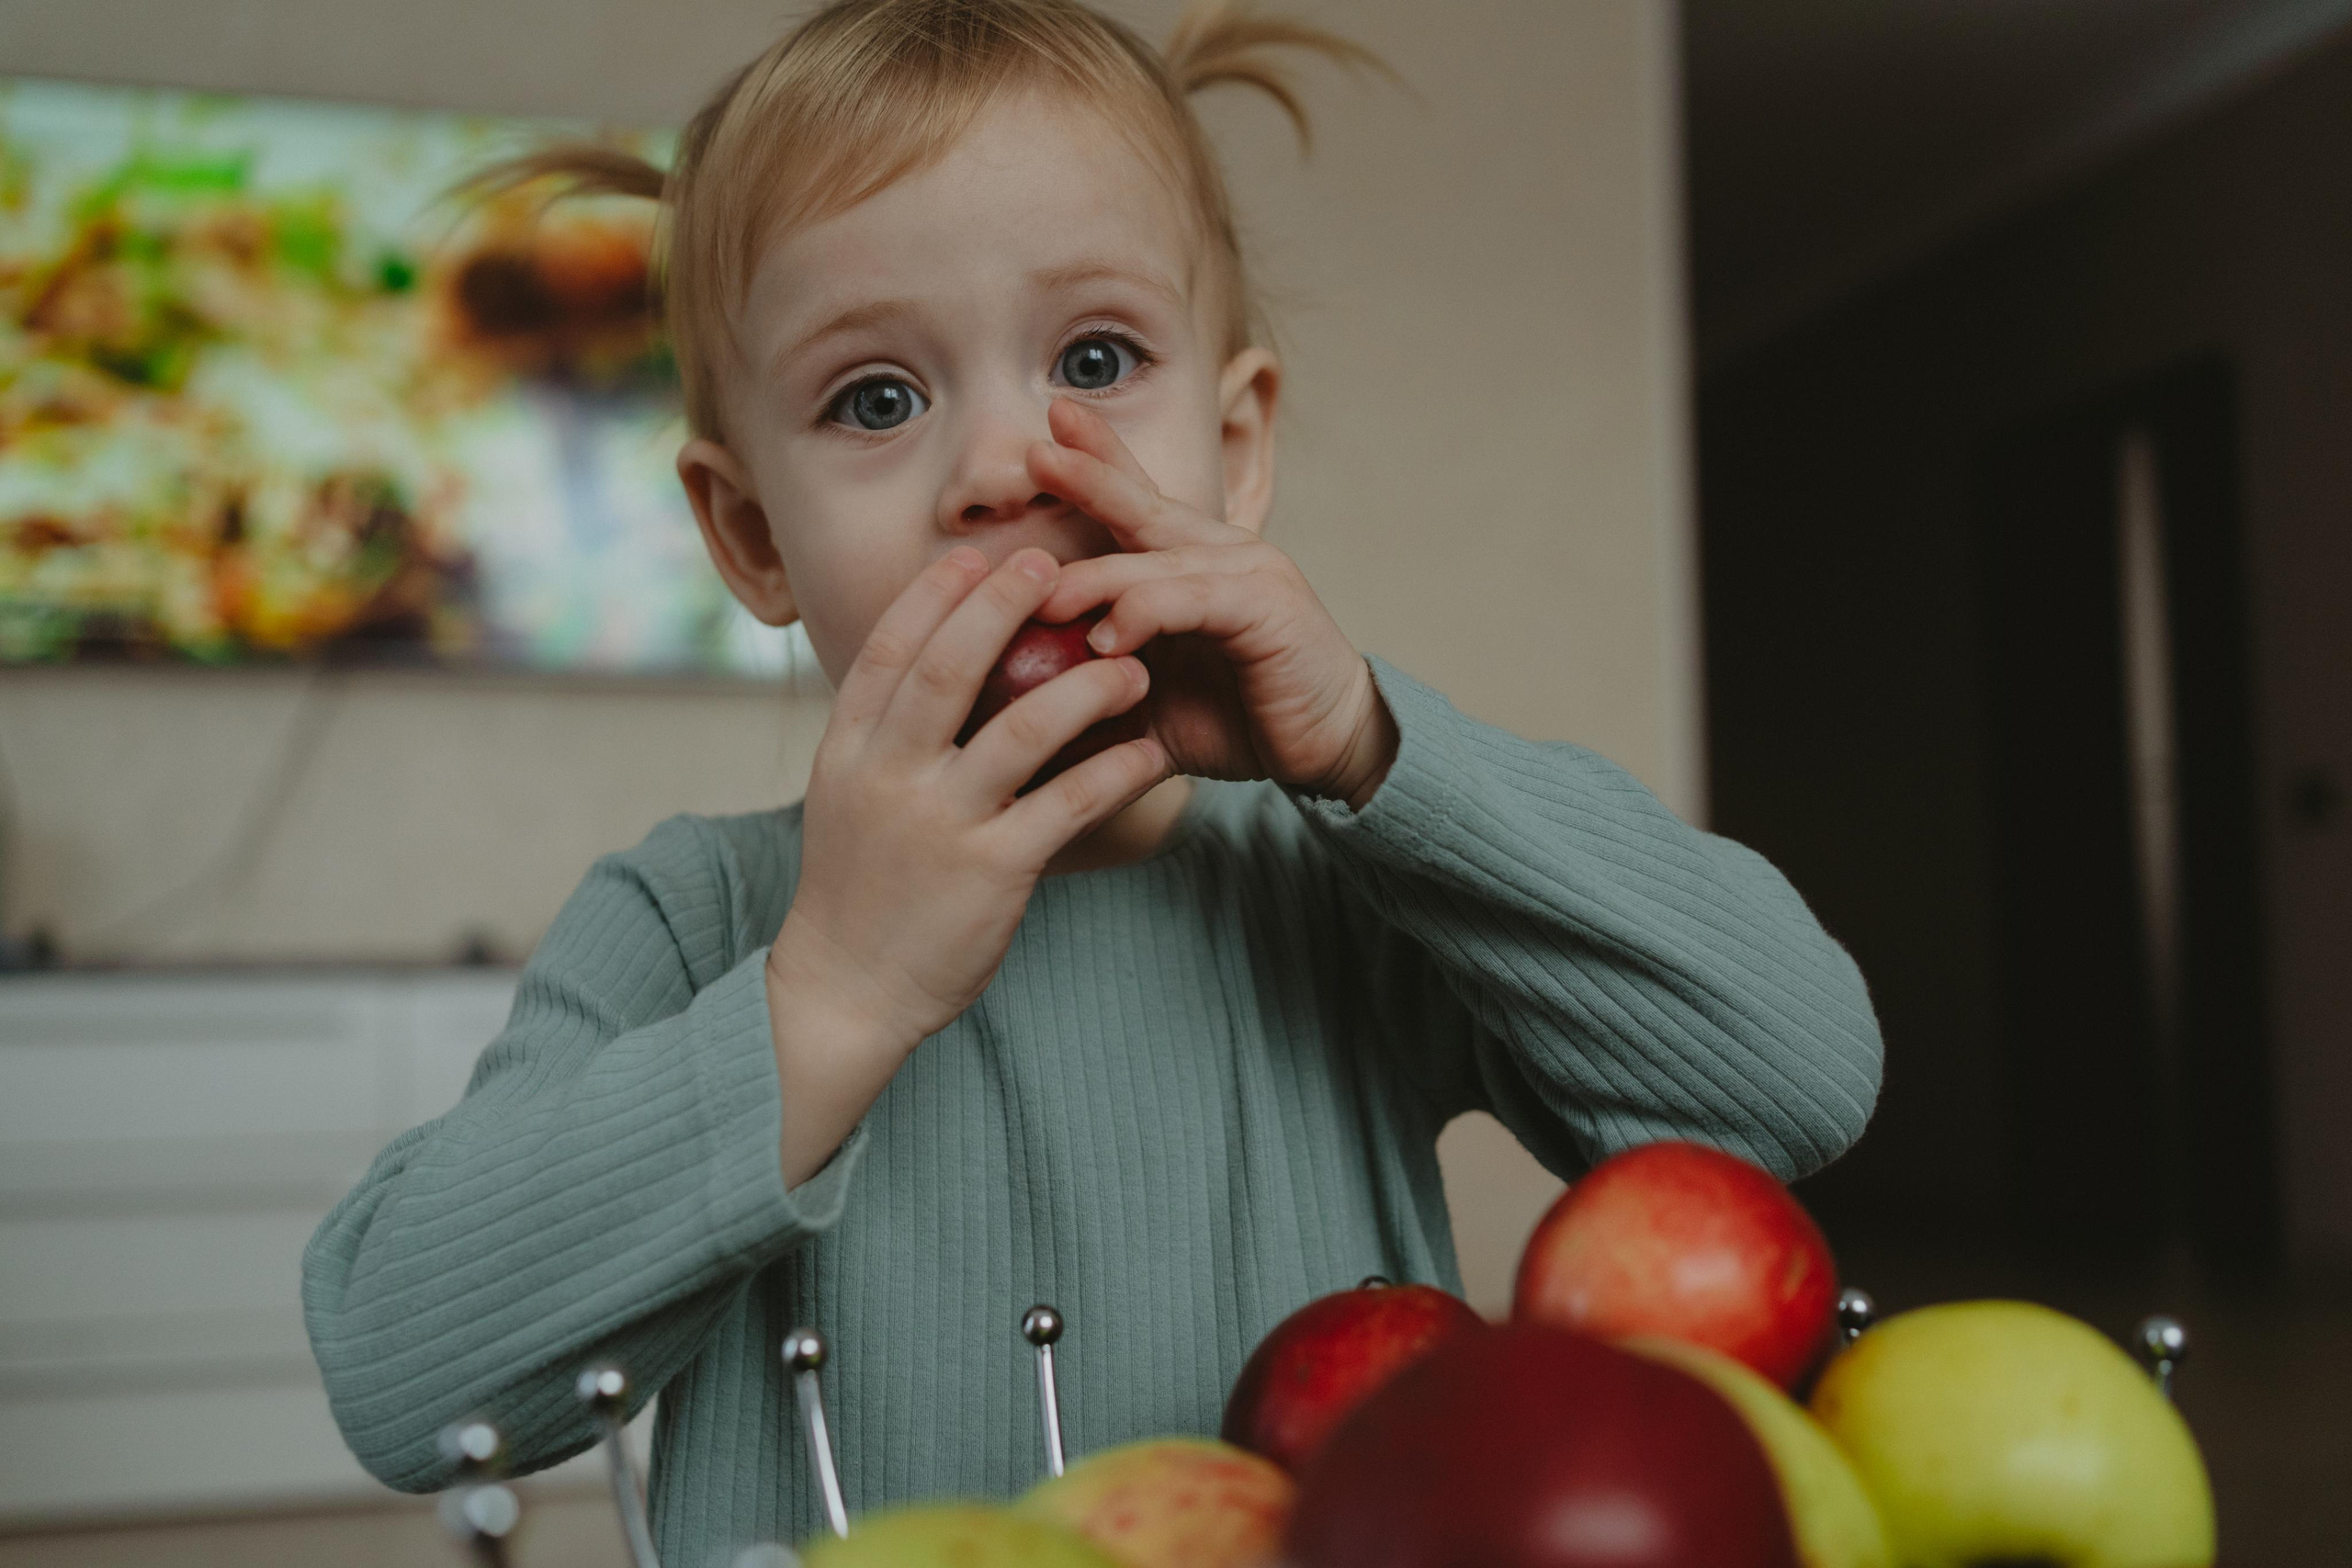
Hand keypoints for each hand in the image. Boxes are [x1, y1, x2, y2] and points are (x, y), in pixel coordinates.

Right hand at [766, 546, 1166, 1183]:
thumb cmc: (858, 891)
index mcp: (848, 753)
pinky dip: (1116, 771)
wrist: (845, 992)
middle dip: (1000, 606)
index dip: (932, 597)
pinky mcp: (992, 872)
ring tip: (1132, 662)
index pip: (888, 652)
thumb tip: (930, 669)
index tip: (973, 555)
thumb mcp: (848, 799)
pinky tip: (1151, 750)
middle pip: (947, 668)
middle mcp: (887, 778)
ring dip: (1082, 686)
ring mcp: (939, 824)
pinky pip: (1068, 805)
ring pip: (1020, 729)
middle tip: (1050, 563)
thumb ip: (885, 737)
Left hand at [1029, 399, 1398, 809]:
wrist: (1329, 748)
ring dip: (1096, 577)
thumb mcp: (1147, 697)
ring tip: (1044, 596)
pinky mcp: (1267, 607)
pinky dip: (1144, 615)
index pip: (1137, 501)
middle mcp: (1221, 552)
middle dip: (1088, 475)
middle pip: (1143, 505)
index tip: (1046, 436)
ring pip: (1156, 561)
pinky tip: (1107, 640)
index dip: (1095, 463)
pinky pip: (1191, 600)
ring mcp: (1249, 571)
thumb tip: (1013, 690)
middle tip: (1036, 453)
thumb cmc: (1238, 719)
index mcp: (1191, 562)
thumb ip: (1091, 681)